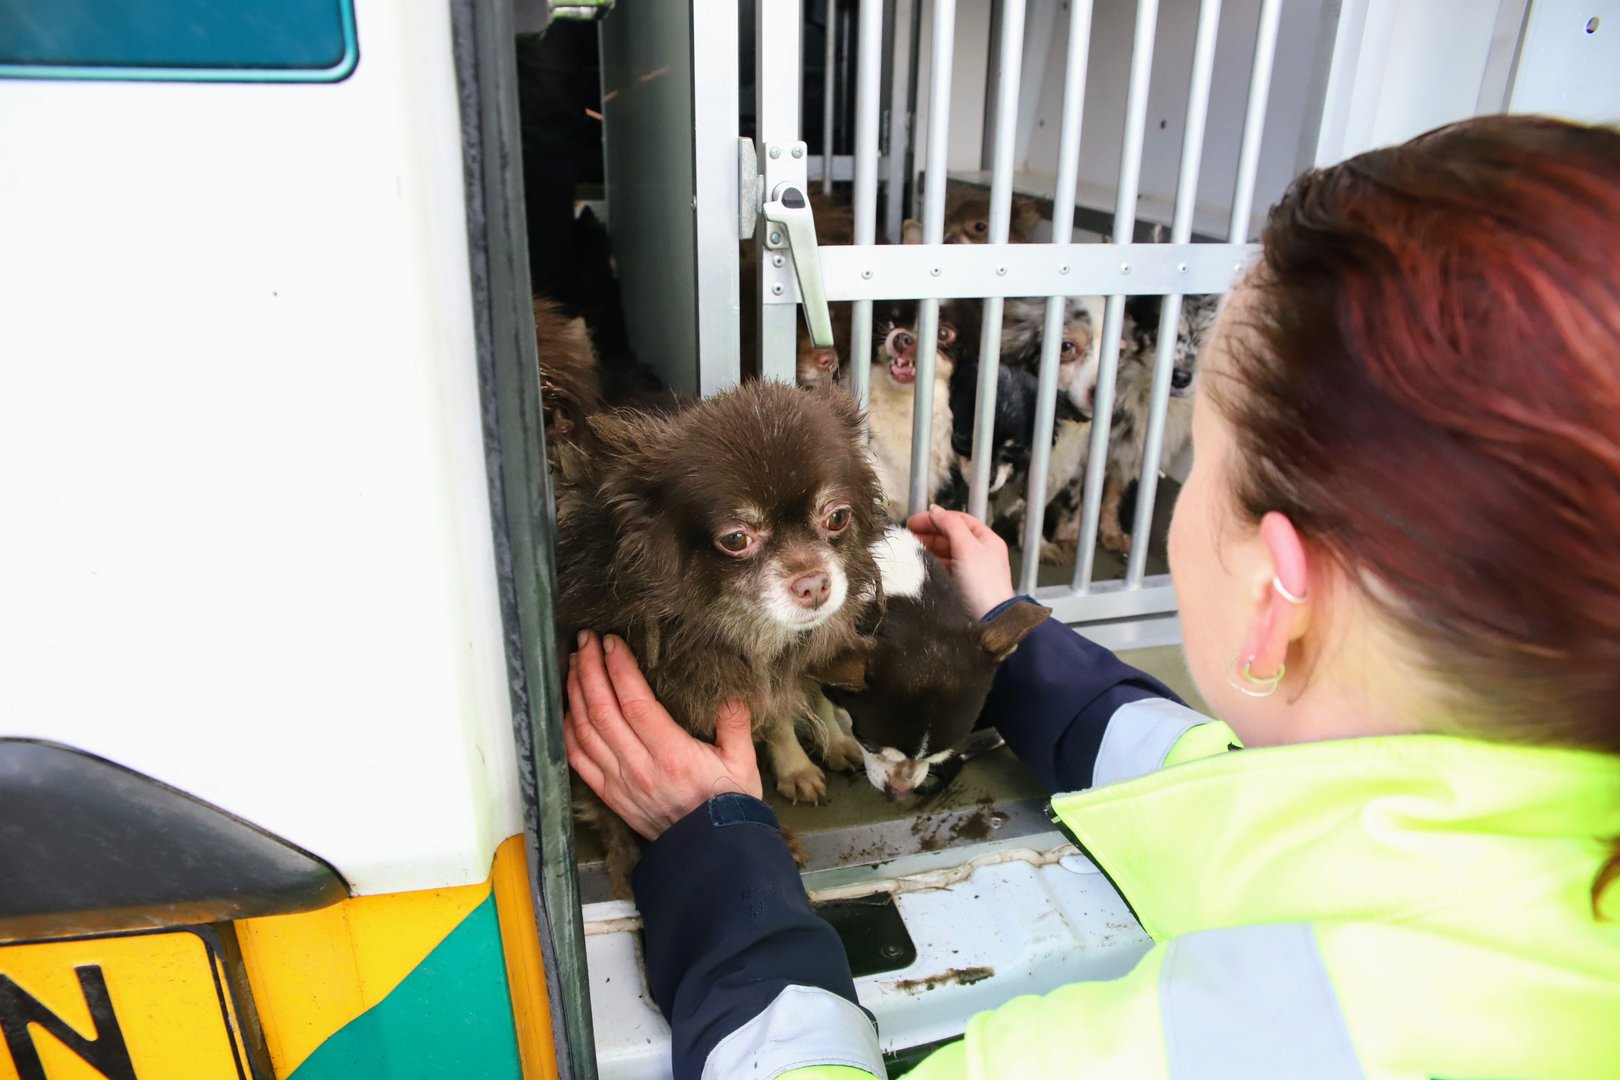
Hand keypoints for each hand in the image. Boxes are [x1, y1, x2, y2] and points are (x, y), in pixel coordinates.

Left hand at [564, 630, 761, 840]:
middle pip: (602, 710)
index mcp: (673, 755)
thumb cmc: (729, 807)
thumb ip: (735, 726)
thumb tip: (732, 695)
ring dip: (575, 693)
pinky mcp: (610, 796)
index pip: (635, 703)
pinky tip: (567, 708)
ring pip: (584, 731)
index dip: (618, 669)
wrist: (711, 855)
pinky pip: (578, 759)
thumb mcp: (743, 763)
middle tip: (585, 641)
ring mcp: (620, 783)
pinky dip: (567, 730)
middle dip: (589, 670)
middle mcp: (640, 768)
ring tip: (573, 663)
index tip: (611, 642)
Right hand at [906, 504, 1015, 618]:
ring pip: (946, 552)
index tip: (916, 521)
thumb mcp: (968, 548)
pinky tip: (920, 565)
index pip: (960, 520)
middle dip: (930, 532)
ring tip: (911, 549)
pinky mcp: (960, 586)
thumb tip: (936, 510)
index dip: (937, 517)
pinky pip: (943, 569)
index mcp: (987, 540)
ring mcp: (970, 571)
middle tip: (909, 534)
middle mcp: (980, 553)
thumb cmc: (982, 585)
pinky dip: (931, 564)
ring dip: (928, 548)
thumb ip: (951, 525)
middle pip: (951, 535)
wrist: (988, 622)